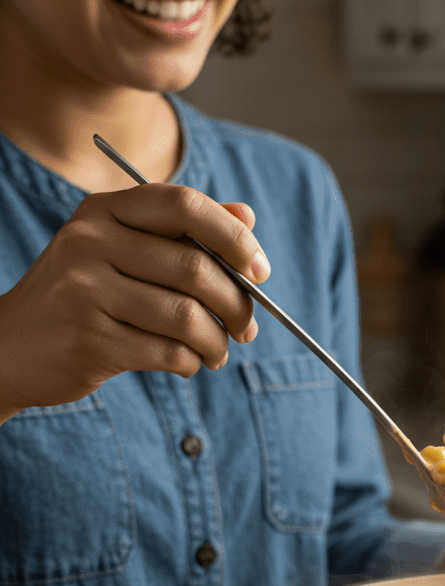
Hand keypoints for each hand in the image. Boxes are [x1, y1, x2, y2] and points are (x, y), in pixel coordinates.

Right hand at [0, 185, 268, 422]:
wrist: (10, 346)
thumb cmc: (84, 296)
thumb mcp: (124, 251)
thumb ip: (184, 233)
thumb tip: (248, 216)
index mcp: (104, 211)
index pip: (185, 205)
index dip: (235, 237)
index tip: (262, 271)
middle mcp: (90, 242)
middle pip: (196, 270)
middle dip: (238, 306)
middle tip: (247, 328)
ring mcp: (86, 291)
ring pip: (188, 318)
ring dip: (217, 343)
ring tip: (217, 352)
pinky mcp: (90, 340)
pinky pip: (170, 353)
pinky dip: (192, 363)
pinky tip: (187, 363)